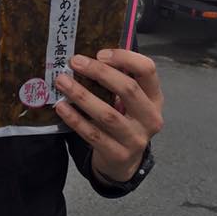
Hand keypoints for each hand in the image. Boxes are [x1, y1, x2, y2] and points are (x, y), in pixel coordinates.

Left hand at [54, 48, 163, 182]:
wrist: (123, 162)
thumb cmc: (123, 121)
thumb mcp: (129, 102)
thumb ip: (117, 81)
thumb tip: (87, 57)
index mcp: (155, 98)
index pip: (147, 70)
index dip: (124, 58)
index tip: (100, 53)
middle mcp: (150, 118)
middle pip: (128, 89)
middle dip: (99, 72)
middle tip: (75, 62)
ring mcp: (135, 139)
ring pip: (107, 114)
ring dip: (82, 95)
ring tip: (62, 81)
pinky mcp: (118, 154)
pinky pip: (93, 134)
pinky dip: (75, 119)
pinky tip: (61, 106)